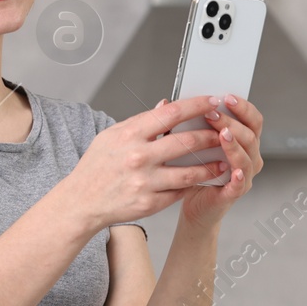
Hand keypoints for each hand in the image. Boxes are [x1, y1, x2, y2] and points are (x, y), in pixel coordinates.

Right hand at [61, 95, 231, 230]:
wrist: (81, 201)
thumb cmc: (96, 167)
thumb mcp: (112, 136)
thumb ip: (140, 121)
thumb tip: (165, 106)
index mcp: (130, 135)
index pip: (172, 113)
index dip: (198, 106)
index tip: (214, 102)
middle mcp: (139, 157)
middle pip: (187, 142)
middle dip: (212, 135)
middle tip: (225, 132)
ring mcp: (145, 182)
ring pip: (190, 171)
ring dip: (211, 165)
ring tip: (223, 160)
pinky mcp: (150, 203)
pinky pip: (180, 192)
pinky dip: (194, 185)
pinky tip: (203, 180)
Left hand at [179, 93, 262, 229]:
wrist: (191, 203)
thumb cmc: (193, 171)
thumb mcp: (189, 143)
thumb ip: (185, 124)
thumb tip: (166, 103)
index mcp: (242, 140)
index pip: (252, 119)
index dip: (243, 107)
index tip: (226, 97)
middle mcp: (249, 156)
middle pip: (251, 135)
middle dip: (233, 122)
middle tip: (213, 115)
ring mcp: (244, 175)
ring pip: (248, 156)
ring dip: (235, 144)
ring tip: (221, 134)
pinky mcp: (235, 192)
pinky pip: (241, 182)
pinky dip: (238, 174)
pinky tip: (233, 169)